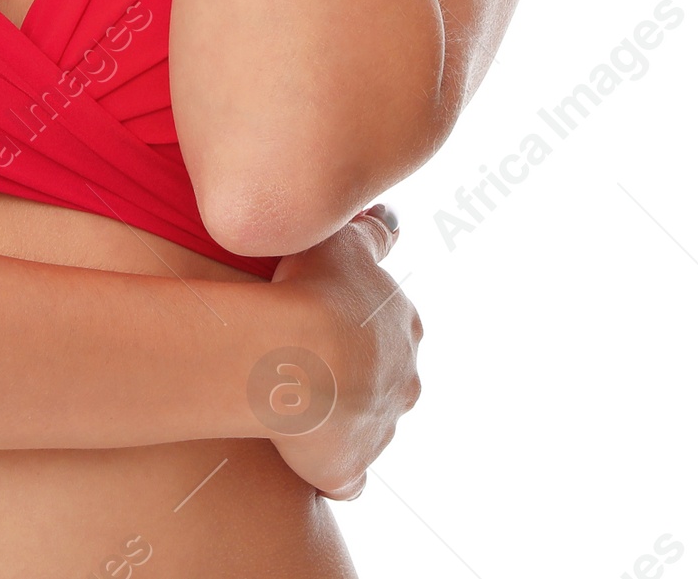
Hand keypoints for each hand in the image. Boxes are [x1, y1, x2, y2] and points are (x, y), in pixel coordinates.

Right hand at [259, 204, 421, 499]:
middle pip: (388, 381)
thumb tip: (394, 220)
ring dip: (338, 419)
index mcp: (403, 326)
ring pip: (365, 426)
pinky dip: (330, 471)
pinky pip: (344, 477)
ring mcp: (380, 427)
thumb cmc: (314, 287)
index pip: (389, 328)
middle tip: (307, 361)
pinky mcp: (350, 467)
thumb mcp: (345, 240)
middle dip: (356, 376)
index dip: (354, 323)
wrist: (295, 354)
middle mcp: (403, 380)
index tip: (321, 317)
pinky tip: (304, 460)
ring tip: (294, 404)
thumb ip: (371, 232)